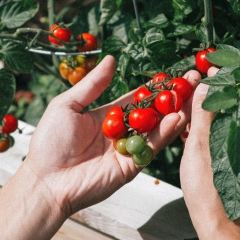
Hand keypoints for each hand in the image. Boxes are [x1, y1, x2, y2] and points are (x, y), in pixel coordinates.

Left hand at [22, 55, 195, 216]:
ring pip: (158, 128)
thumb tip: (110, 59)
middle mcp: (122, 133)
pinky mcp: (132, 166)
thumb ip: (92, 84)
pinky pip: (152, 147)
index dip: (155, 87)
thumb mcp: (68, 105)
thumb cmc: (49, 142)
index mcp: (107, 117)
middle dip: (173, 98)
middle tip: (193, 81)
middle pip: (153, 113)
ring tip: (193, 96)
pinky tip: (178, 118)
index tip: (173, 74)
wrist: (46, 180)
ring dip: (176, 113)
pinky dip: (166, 133)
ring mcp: (129, 149)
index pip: (137, 99)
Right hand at [180, 67, 239, 239]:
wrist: (220, 229)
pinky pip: (220, 137)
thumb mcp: (202, 146)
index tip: (206, 63)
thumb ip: (204, 113)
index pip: (237, 92)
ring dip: (206, 110)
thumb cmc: (210, 190)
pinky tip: (189, 129)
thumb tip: (208, 81)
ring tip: (185, 101)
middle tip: (191, 80)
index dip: (221, 76)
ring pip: (223, 122)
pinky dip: (206, 129)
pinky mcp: (234, 164)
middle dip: (211, 91)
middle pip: (230, 105)